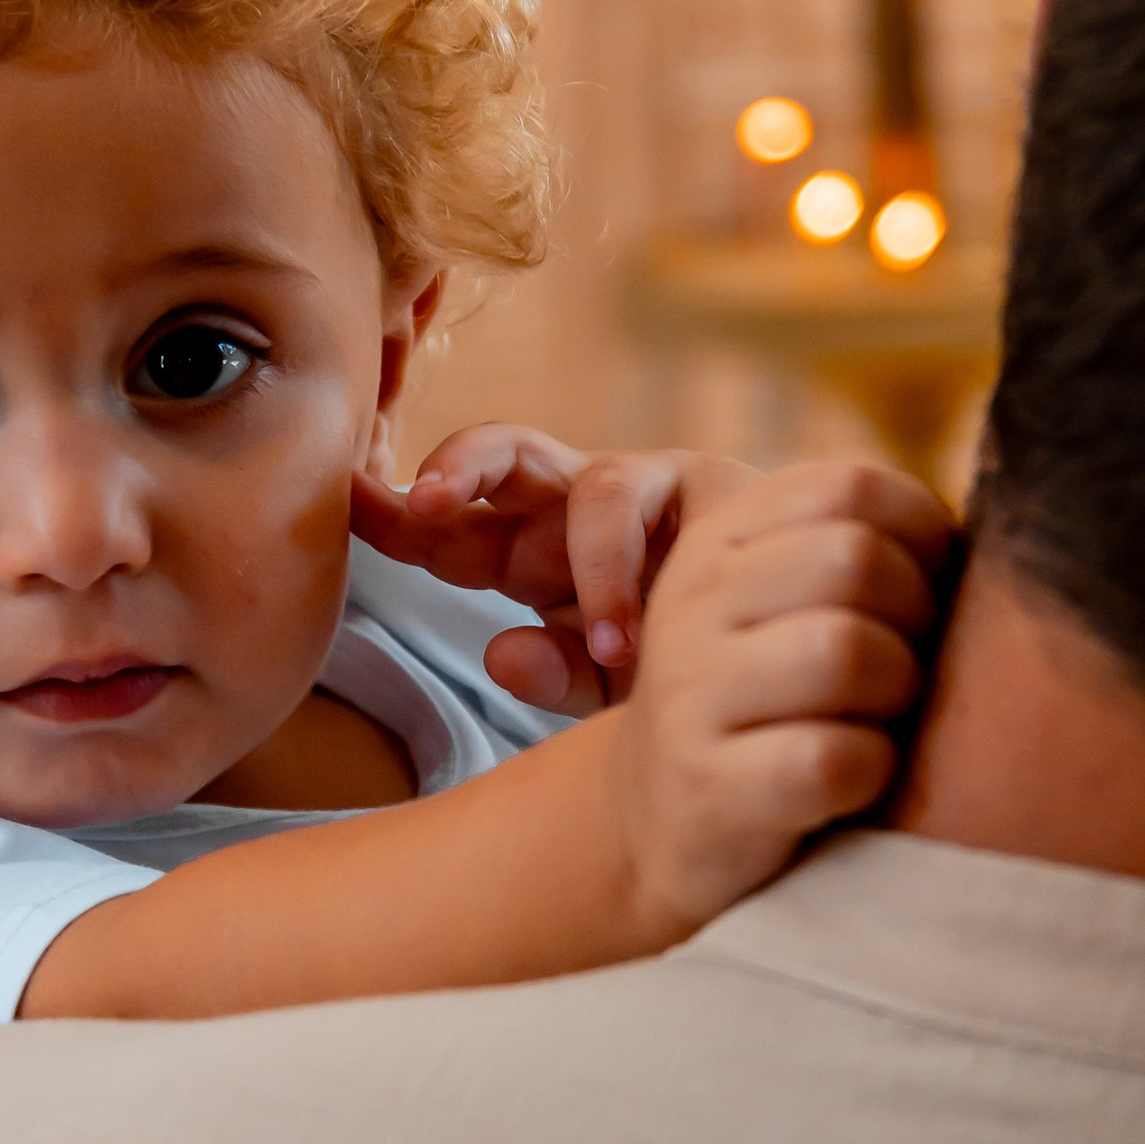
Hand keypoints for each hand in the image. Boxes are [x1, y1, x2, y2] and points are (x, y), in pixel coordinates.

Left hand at [352, 426, 757, 713]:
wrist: (800, 665)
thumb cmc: (688, 672)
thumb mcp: (604, 688)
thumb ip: (550, 674)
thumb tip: (499, 654)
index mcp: (534, 548)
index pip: (452, 524)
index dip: (395, 513)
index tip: (344, 504)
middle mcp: (579, 507)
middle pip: (502, 456)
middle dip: (456, 469)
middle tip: (421, 503)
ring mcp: (650, 488)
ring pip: (589, 480)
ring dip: (582, 560)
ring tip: (594, 641)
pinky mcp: (717, 487)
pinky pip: (665, 506)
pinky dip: (641, 566)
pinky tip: (645, 630)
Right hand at [606, 459, 957, 940]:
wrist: (665, 827)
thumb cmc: (776, 703)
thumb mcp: (786, 605)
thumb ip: (863, 552)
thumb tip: (1010, 531)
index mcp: (720, 540)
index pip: (850, 487)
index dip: (925, 533)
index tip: (933, 590)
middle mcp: (692, 604)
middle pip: (854, 559)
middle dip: (916, 617)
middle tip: (912, 666)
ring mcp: (689, 696)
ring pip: (846, 652)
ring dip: (898, 694)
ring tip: (884, 722)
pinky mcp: (705, 788)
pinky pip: (831, 759)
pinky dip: (872, 773)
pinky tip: (857, 781)